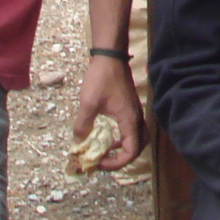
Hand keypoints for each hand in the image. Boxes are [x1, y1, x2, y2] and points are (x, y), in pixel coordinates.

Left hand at [73, 54, 145, 170]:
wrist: (110, 57)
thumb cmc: (101, 79)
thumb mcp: (88, 103)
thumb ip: (83, 125)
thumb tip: (79, 142)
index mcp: (128, 119)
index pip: (132, 151)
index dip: (117, 163)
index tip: (99, 162)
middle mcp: (136, 117)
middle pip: (140, 146)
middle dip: (123, 158)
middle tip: (106, 160)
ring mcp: (135, 111)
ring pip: (138, 136)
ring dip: (124, 147)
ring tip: (106, 150)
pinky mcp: (130, 106)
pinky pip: (132, 128)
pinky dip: (122, 136)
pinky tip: (107, 134)